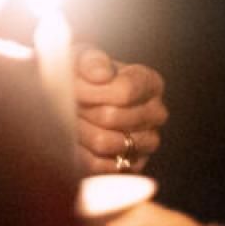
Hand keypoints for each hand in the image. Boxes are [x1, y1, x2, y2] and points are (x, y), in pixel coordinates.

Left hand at [73, 45, 167, 174]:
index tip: (74, 86)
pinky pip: (101, 166)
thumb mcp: (85, 59)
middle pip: (111, 117)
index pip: (123, 91)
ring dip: (79, 130)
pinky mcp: (133, 166)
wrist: (82, 102)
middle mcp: (156, 113)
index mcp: (149, 82)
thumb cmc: (85, 76)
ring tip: (72, 119)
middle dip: (82, 109)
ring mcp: (148, 142)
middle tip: (68, 103)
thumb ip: (92, 61)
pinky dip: (81, 154)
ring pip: (104, 142)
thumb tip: (101, 74)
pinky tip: (75, 140)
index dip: (92, 91)